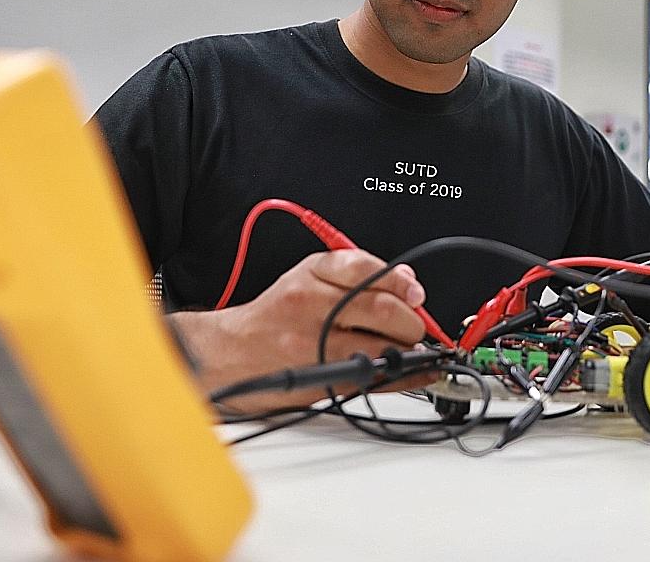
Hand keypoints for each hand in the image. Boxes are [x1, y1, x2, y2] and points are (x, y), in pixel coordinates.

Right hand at [169, 249, 430, 413]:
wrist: (232, 353)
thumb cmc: (276, 315)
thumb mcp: (309, 277)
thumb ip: (358, 273)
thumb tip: (406, 279)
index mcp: (312, 274)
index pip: (367, 270)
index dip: (400, 282)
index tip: (417, 294)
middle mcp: (313, 306)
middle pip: (383, 310)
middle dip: (411, 322)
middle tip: (414, 328)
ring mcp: (316, 346)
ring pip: (382, 348)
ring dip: (409, 351)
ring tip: (410, 350)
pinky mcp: (321, 380)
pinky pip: (375, 379)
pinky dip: (403, 378)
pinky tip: (416, 374)